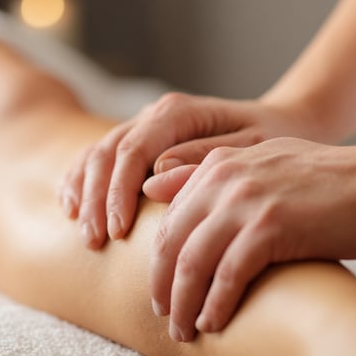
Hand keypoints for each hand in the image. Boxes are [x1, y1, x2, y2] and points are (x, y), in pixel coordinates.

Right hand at [59, 92, 321, 248]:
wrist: (283, 124)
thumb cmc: (274, 140)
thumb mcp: (253, 148)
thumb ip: (205, 159)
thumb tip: (155, 177)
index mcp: (179, 113)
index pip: (133, 150)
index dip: (119, 192)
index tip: (118, 233)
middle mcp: (155, 115)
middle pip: (108, 154)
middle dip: (96, 200)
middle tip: (95, 242)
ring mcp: (144, 126)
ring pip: (97, 154)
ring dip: (84, 194)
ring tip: (86, 235)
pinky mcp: (140, 142)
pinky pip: (98, 157)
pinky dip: (80, 181)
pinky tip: (72, 208)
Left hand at [142, 137, 355, 341]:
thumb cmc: (332, 183)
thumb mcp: (266, 166)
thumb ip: (212, 176)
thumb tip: (152, 187)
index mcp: (220, 163)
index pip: (169, 218)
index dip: (159, 260)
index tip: (164, 290)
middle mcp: (225, 177)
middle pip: (172, 242)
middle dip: (163, 286)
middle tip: (166, 316)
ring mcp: (247, 201)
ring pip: (193, 262)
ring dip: (184, 303)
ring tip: (185, 329)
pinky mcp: (271, 227)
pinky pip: (228, 276)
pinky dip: (216, 305)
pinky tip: (214, 323)